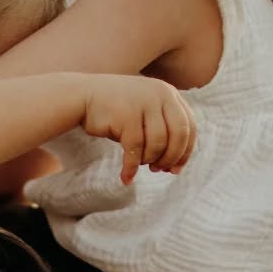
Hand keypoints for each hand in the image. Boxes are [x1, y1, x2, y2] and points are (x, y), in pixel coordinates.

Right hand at [81, 77, 195, 185]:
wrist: (82, 96)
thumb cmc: (117, 111)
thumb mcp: (146, 113)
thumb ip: (164, 129)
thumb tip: (177, 165)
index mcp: (169, 93)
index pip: (190, 126)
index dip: (186, 152)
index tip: (175, 169)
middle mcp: (160, 94)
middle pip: (179, 135)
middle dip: (170, 158)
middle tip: (158, 170)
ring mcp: (143, 103)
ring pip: (158, 144)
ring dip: (149, 160)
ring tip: (139, 164)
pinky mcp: (126, 115)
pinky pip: (135, 150)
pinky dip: (131, 168)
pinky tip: (126, 178)